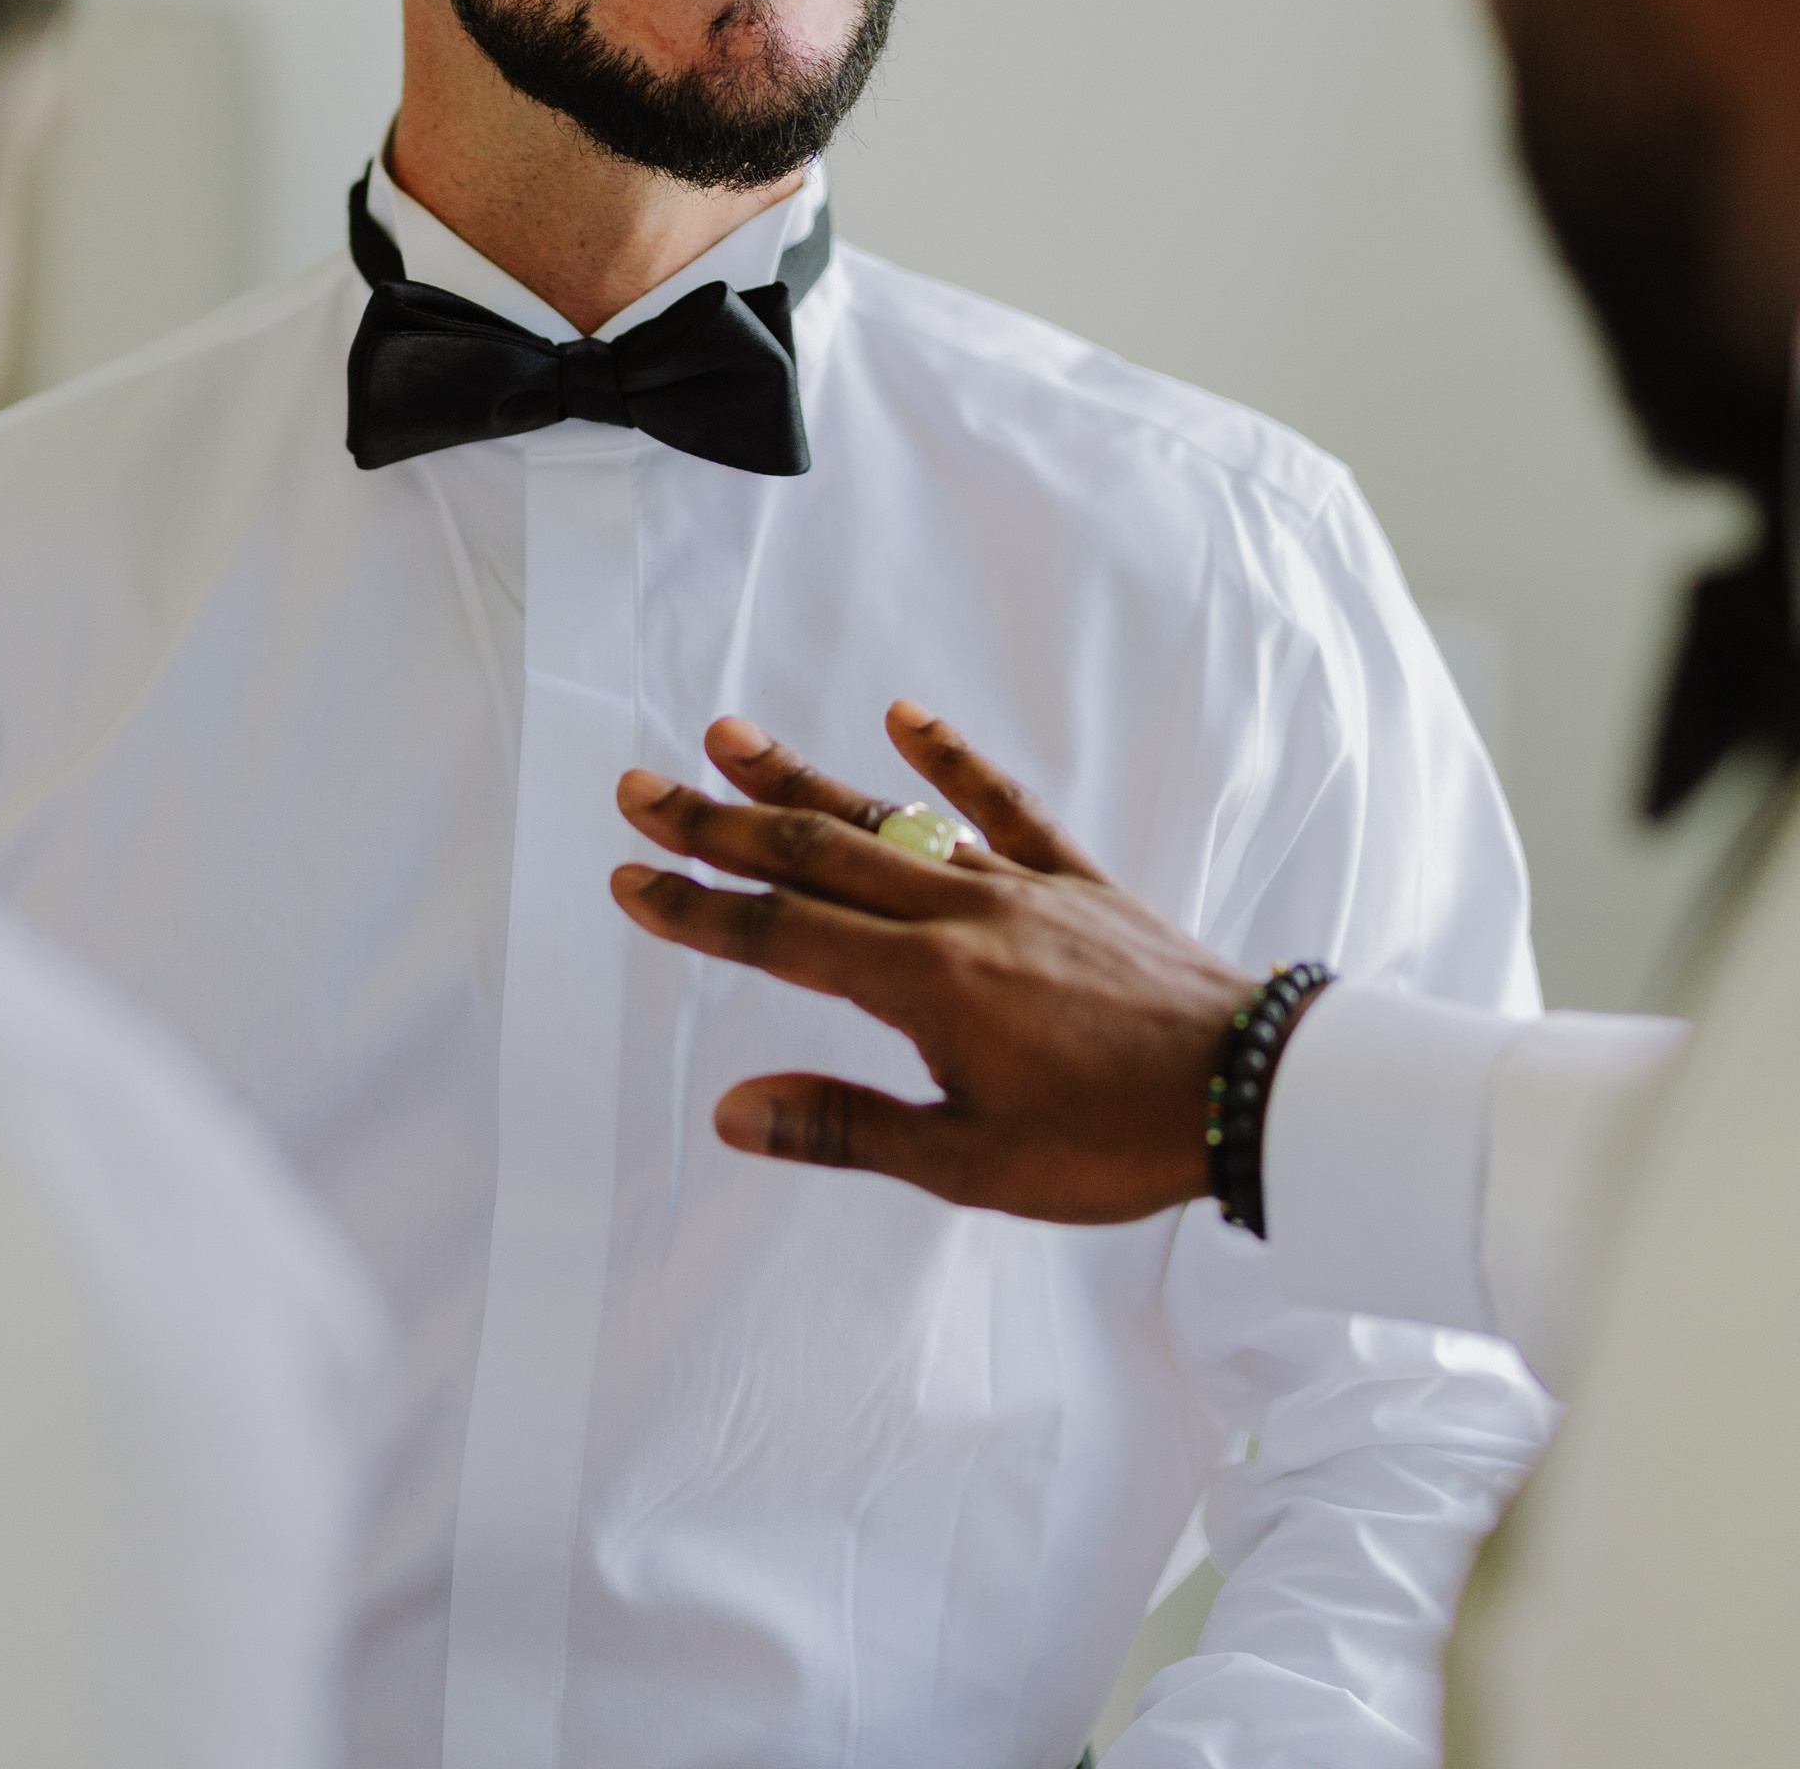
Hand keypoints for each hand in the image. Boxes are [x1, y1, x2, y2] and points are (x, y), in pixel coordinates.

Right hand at [611, 702, 1253, 1224]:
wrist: (1250, 1089)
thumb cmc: (1114, 1143)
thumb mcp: (972, 1164)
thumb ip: (848, 1127)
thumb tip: (732, 1110)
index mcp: (925, 985)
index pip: (782, 934)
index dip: (698, 908)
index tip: (629, 877)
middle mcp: (958, 914)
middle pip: (815, 855)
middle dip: (720, 823)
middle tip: (639, 787)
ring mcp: (1017, 886)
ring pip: (888, 820)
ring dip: (803, 778)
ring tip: (727, 734)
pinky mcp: (1074, 878)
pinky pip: (1004, 805)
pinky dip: (951, 759)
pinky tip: (904, 715)